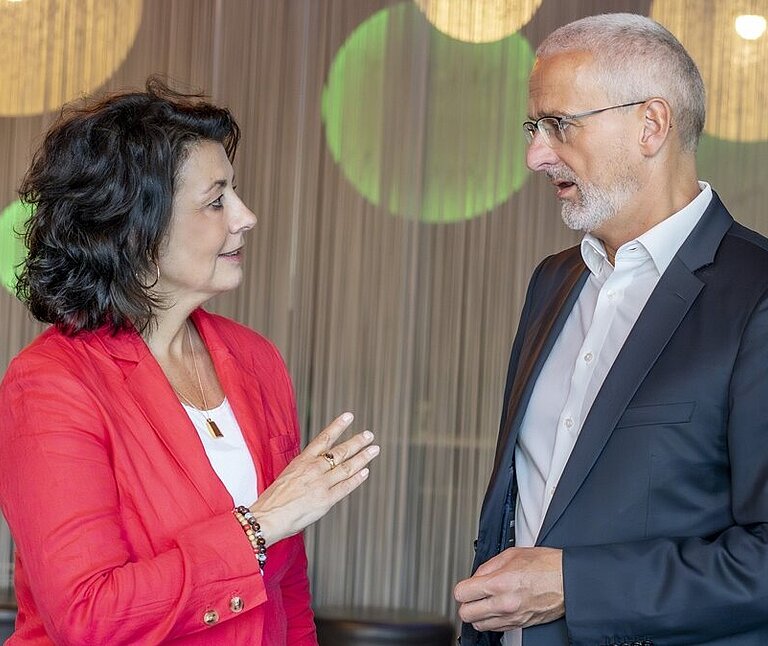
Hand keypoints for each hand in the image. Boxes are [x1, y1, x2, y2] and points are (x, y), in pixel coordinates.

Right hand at [250, 412, 378, 545]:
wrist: (267, 517)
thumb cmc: (274, 499)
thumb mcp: (287, 475)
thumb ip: (304, 469)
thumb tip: (317, 466)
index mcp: (302, 461)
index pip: (323, 438)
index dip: (338, 426)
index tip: (349, 416)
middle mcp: (313, 469)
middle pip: (340, 451)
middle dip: (357, 442)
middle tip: (369, 435)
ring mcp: (321, 484)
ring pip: (347, 467)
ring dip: (363, 457)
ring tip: (374, 449)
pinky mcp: (326, 500)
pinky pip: (346, 486)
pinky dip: (357, 478)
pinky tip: (365, 472)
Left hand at [454, 547, 563, 631]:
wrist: (569, 581)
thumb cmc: (546, 565)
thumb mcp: (512, 554)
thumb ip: (488, 566)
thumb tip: (475, 576)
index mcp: (499, 583)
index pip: (462, 594)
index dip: (462, 588)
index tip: (466, 586)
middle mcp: (504, 604)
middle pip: (466, 614)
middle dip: (466, 603)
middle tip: (472, 595)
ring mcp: (512, 617)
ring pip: (479, 625)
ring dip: (478, 614)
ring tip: (485, 601)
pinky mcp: (520, 625)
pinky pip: (495, 629)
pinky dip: (491, 620)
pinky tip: (497, 608)